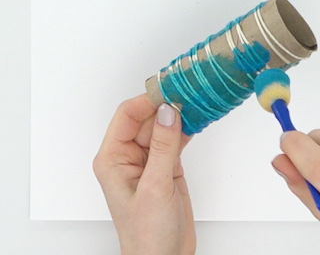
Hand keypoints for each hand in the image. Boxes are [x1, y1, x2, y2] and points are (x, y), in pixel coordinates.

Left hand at [93, 94, 195, 254]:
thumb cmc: (147, 234)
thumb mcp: (155, 187)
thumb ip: (163, 147)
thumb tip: (168, 111)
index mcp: (114, 159)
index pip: (128, 115)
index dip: (149, 99)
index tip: (171, 89)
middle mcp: (130, 156)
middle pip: (149, 116)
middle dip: (169, 103)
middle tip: (193, 92)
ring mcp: (150, 160)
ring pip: (165, 125)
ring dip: (182, 113)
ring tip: (200, 100)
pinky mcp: (167, 165)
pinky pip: (176, 138)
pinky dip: (189, 128)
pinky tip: (200, 118)